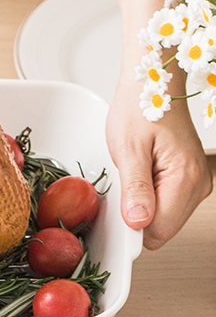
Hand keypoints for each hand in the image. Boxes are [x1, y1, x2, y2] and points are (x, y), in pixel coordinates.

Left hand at [106, 77, 211, 249]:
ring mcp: (196, 182)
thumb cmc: (140, 109)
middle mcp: (198, 184)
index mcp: (185, 178)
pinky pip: (166, 203)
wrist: (153, 85)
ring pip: (164, 217)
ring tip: (135, 170)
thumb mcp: (128, 149)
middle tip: (126, 179)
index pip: (158, 231)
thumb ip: (135, 188)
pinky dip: (149, 194)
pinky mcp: (189, 179)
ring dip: (143, 202)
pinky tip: (142, 171)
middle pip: (162, 227)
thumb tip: (138, 222)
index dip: (133, 223)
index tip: (119, 203)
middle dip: (138, 212)